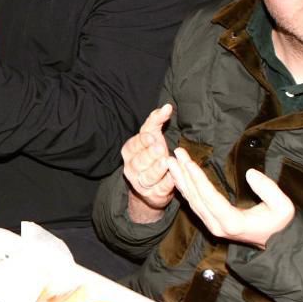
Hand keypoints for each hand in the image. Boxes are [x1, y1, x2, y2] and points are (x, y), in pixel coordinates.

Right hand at [121, 103, 177, 221]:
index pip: (133, 145)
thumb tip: (167, 106)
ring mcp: (140, 183)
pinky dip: (166, 184)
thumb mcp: (152, 136)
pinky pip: (160, 189)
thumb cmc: (153, 155)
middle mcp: (131, 168)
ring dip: (157, 169)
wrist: (153, 184)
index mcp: (129, 151)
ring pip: (147, 176)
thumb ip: (157, 120)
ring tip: (166, 162)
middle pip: (139, 161)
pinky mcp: (152, 195)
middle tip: (159, 149)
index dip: (143, 141)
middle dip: (149, 155)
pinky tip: (173, 178)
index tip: (153, 137)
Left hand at [168, 148, 294, 249]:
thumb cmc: (280, 224)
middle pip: (195, 197)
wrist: (277, 244)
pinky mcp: (211, 223)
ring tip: (171, 161)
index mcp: (232, 222)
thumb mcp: (283, 207)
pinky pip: (194, 204)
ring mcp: (212, 226)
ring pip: (191, 201)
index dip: (197, 178)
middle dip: (184, 174)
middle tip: (174, 154)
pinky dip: (184, 189)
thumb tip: (250, 173)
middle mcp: (217, 226)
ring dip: (180, 180)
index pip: (209, 197)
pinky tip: (178, 177)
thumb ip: (268, 190)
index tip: (187, 162)